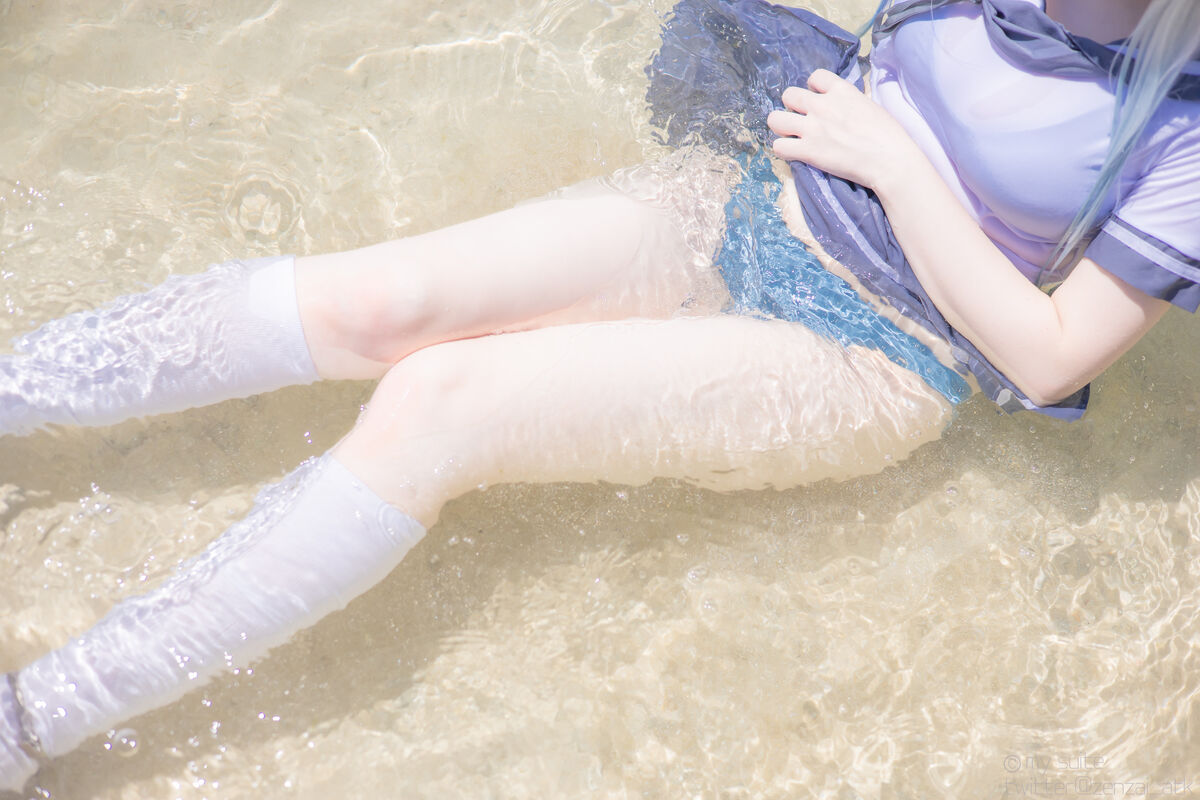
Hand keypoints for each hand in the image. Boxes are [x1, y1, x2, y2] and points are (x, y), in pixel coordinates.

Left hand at [766, 69, 920, 192]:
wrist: (890, 161)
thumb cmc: (888, 136)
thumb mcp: (869, 106)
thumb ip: (848, 102)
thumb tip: (841, 107)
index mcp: (841, 90)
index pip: (814, 77)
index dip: (813, 89)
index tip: (818, 100)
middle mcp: (822, 105)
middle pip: (789, 95)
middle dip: (792, 107)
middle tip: (802, 120)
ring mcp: (812, 128)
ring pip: (775, 119)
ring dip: (781, 127)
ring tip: (791, 136)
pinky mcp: (807, 151)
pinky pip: (778, 146)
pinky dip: (783, 150)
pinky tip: (794, 154)